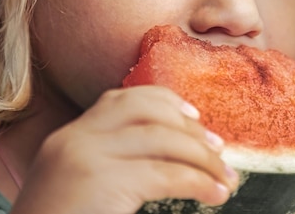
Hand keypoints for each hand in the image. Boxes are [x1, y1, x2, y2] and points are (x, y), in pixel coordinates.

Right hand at [11, 86, 238, 213]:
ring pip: (163, 139)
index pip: (121, 99)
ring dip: (203, 158)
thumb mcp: (78, 187)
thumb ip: (111, 165)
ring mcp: (85, 156)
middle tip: (218, 150)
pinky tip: (215, 194)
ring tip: (225, 178)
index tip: (193, 118)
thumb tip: (167, 159)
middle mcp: (75, 138)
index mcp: (69, 138)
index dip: (164, 101)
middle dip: (190, 129)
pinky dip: (199, 181)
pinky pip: (166, 173)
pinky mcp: (101, 181)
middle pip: (146, 110)